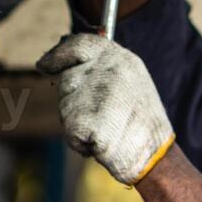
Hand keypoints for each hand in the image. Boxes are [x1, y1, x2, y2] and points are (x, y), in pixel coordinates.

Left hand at [36, 34, 174, 184]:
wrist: (158, 157)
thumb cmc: (144, 126)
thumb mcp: (132, 85)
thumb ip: (104, 71)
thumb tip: (67, 66)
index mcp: (121, 59)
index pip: (80, 45)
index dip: (59, 55)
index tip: (44, 65)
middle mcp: (107, 70)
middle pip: (68, 80)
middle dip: (75, 102)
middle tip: (103, 120)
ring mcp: (96, 94)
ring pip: (66, 107)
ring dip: (79, 124)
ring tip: (109, 132)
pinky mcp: (86, 121)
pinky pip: (70, 132)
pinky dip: (81, 143)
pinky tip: (103, 146)